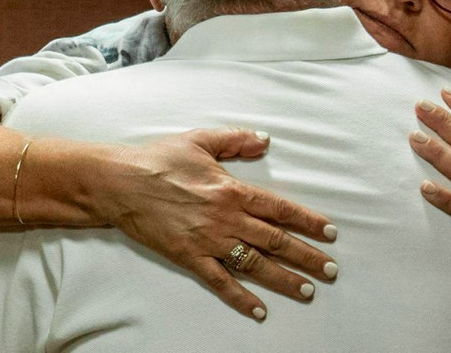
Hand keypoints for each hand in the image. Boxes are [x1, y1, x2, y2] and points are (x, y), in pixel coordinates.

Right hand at [104, 127, 337, 320]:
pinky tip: (259, 310)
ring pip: (255, 264)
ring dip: (284, 279)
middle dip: (307, 256)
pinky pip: (220, 282)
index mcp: (232, 189)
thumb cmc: (159, 159)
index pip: (279, 208)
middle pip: (275, 240)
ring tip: (308, 290)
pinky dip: (241, 298)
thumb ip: (236, 140)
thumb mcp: (200, 140)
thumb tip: (264, 140)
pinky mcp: (189, 257)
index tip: (329, 232)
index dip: (307, 221)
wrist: (120, 183)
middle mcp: (226, 218)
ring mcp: (208, 241)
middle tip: (330, 270)